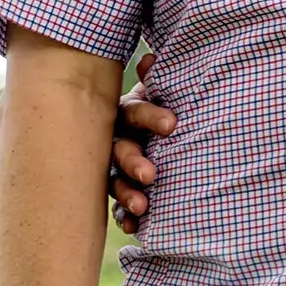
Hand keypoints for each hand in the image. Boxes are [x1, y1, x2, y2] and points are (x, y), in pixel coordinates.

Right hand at [108, 52, 171, 233]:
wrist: (148, 129)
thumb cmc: (159, 107)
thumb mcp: (158, 93)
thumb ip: (155, 81)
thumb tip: (150, 58)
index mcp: (125, 112)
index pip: (135, 112)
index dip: (152, 117)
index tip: (173, 125)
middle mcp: (114, 139)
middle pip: (120, 150)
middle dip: (134, 162)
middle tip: (151, 175)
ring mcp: (112, 167)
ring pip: (115, 180)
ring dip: (126, 193)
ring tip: (141, 206)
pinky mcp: (118, 190)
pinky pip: (117, 206)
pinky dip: (124, 216)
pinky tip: (133, 227)